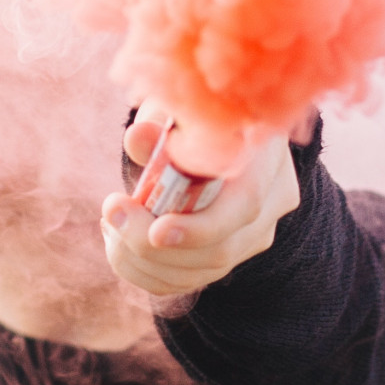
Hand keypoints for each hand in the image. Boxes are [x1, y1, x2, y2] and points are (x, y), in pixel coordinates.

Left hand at [100, 103, 299, 299]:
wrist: (211, 127)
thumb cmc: (192, 111)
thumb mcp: (176, 107)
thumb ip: (159, 124)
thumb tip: (137, 139)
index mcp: (265, 154)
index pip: (244, 206)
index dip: (200, 227)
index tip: (155, 231)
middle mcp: (273, 198)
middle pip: (220, 248)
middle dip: (154, 246)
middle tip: (110, 214)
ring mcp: (258, 231)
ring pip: (204, 270)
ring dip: (144, 260)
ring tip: (111, 225)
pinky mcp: (235, 250)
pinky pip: (192, 278)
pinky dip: (148, 271)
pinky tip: (121, 243)